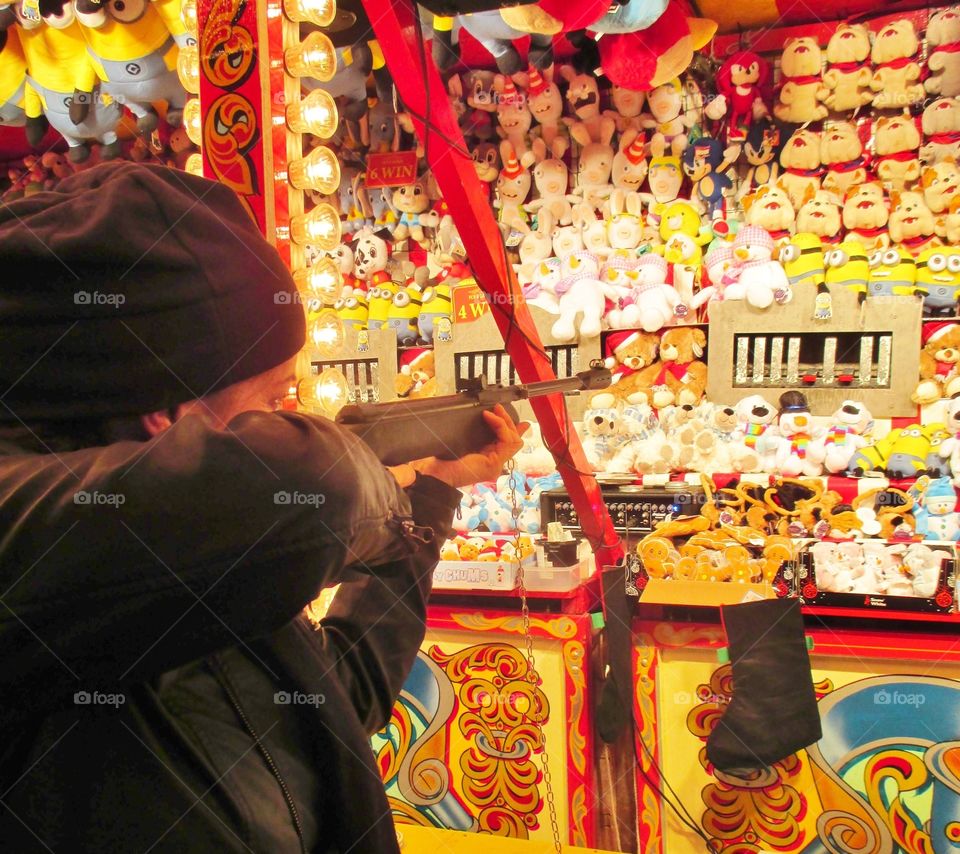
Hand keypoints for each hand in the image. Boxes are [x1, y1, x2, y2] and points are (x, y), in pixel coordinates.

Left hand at [407, 405, 528, 487]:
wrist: (435, 473)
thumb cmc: (443, 459)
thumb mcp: (463, 441)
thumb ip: (475, 433)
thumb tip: (482, 417)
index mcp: (488, 459)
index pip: (509, 445)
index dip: (514, 430)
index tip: (515, 418)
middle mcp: (495, 464)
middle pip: (514, 441)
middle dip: (509, 422)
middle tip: (499, 408)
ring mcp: (496, 465)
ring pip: (514, 441)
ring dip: (505, 422)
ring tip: (494, 411)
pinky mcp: (494, 464)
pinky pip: (507, 442)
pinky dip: (500, 426)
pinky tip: (489, 417)